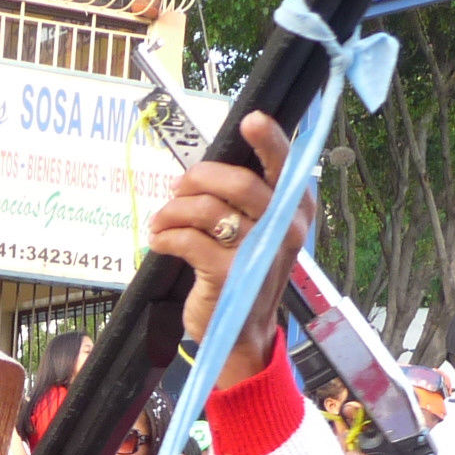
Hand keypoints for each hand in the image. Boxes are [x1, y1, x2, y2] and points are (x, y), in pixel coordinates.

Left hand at [147, 112, 312, 387]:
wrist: (242, 334)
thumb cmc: (245, 273)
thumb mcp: (257, 232)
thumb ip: (243, 199)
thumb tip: (205, 167)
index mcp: (295, 210)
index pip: (286, 165)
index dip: (269, 138)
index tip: (250, 120)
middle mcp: (284, 229)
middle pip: (238, 182)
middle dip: (198, 178)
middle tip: (176, 188)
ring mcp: (257, 253)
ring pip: (207, 210)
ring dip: (174, 210)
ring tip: (160, 221)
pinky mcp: (227, 275)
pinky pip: (187, 239)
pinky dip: (166, 236)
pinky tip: (158, 240)